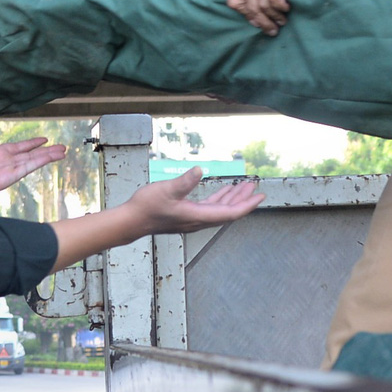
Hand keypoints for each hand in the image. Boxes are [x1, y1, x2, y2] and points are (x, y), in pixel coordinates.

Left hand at [0, 100, 65, 208]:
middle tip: (61, 147)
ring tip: (62, 152)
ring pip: (33, 160)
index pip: (19, 147)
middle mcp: (5, 162)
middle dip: (46, 151)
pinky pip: (28, 167)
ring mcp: (8, 170)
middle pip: (31, 154)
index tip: (44, 139)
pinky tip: (51, 157)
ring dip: (48, 156)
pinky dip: (40, 162)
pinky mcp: (9, 178)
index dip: (31, 143)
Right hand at [126, 168, 264, 232]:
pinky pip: (209, 208)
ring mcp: (192, 219)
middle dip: (243, 199)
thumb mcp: (166, 190)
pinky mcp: (186, 215)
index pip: (229, 213)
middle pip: (228, 212)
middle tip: (255, 186)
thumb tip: (199, 170)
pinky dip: (219, 199)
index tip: (260, 196)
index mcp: (197, 216)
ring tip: (244, 186)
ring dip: (232, 198)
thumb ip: (184, 181)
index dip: (246, 205)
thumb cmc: (147, 207)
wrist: (131, 221)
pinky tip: (223, 191)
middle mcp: (198, 221)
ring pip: (219, 209)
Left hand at [223, 0, 309, 35]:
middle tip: (272, 30)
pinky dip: (281, 8)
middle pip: (251, 6)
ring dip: (274, 17)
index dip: (246, 15)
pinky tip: (286, 9)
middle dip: (262, 22)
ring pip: (263, 4)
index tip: (256, 23)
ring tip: (281, 22)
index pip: (234, 2)